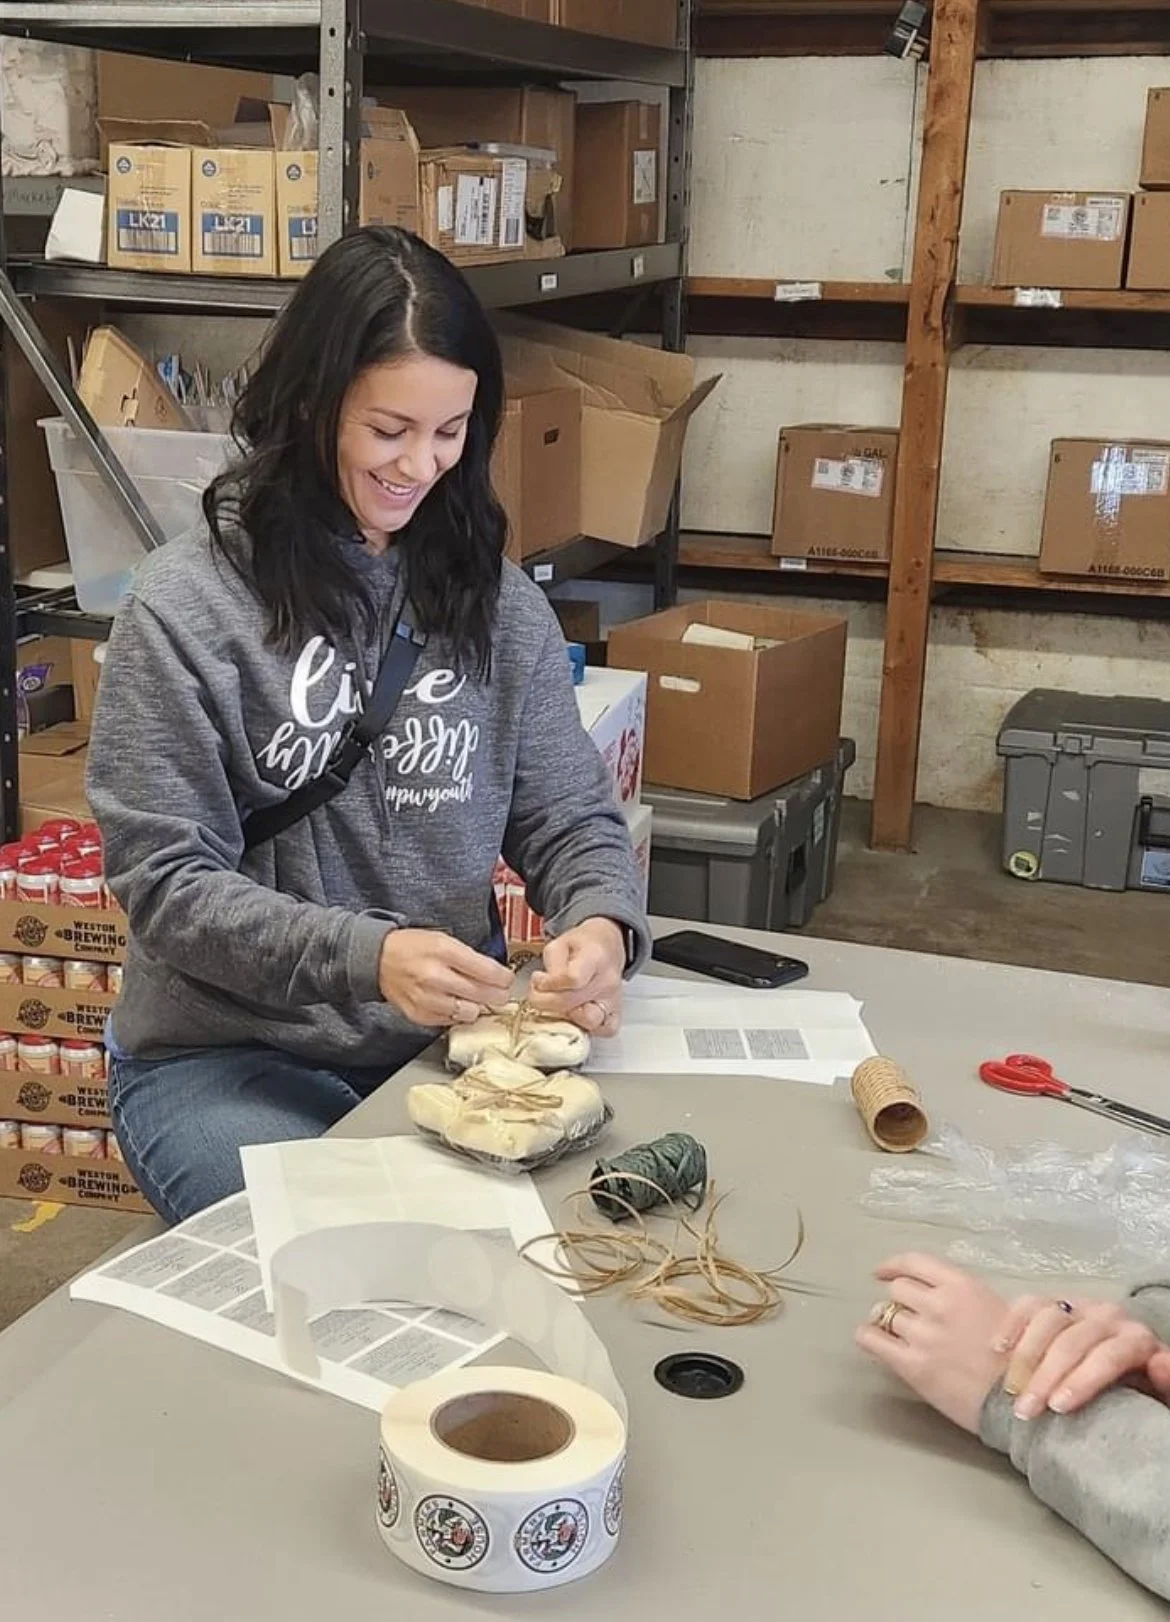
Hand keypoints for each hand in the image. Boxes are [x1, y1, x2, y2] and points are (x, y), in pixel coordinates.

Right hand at [378, 929, 512, 1027]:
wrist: (379, 959)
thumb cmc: (413, 947)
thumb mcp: (443, 940)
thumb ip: (469, 957)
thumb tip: (496, 975)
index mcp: (444, 951)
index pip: (487, 970)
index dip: (503, 978)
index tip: (507, 979)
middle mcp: (435, 976)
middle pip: (482, 994)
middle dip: (497, 995)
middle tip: (499, 993)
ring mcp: (427, 998)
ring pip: (469, 1013)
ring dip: (476, 1007)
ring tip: (472, 998)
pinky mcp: (419, 1014)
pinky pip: (450, 1021)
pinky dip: (456, 1014)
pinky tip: (454, 1003)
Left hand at [527, 917, 625, 1035]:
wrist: (606, 947)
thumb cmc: (582, 946)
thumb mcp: (559, 944)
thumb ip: (551, 965)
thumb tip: (544, 988)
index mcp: (594, 957)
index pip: (572, 979)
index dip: (549, 984)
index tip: (539, 979)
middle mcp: (607, 981)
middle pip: (572, 1003)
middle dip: (545, 1001)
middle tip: (538, 992)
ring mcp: (614, 1000)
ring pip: (588, 1021)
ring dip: (566, 1017)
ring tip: (558, 1005)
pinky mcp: (616, 1014)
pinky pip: (604, 1030)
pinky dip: (587, 1028)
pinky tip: (575, 1015)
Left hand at [855, 1253, 1010, 1433]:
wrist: (1018, 1402)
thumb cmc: (1015, 1358)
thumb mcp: (994, 1308)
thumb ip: (959, 1295)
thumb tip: (929, 1292)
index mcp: (962, 1286)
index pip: (914, 1262)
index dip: (893, 1265)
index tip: (882, 1272)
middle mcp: (939, 1305)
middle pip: (898, 1288)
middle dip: (900, 1300)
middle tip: (906, 1313)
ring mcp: (924, 1335)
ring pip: (885, 1313)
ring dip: (887, 1320)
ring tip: (896, 1332)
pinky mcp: (912, 1365)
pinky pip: (872, 1340)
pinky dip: (868, 1336)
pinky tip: (872, 1340)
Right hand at [995, 1294, 1168, 1419]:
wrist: (1128, 1378)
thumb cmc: (1140, 1394)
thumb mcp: (1160, 1398)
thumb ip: (1167, 1383)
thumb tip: (1159, 1364)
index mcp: (1137, 1339)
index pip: (1109, 1354)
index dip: (1083, 1380)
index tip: (1058, 1408)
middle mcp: (1107, 1316)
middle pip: (1072, 1341)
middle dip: (1045, 1377)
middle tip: (1025, 1411)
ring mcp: (1078, 1307)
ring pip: (1047, 1320)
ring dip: (1024, 1357)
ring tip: (1009, 1391)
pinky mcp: (1054, 1305)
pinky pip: (1028, 1305)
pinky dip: (1011, 1324)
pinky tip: (998, 1348)